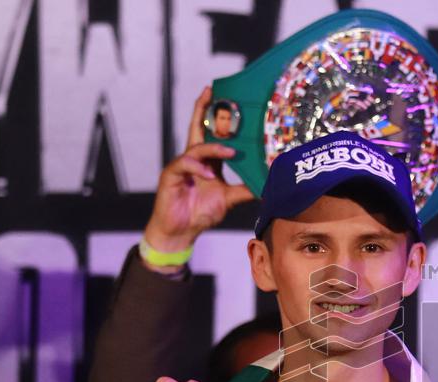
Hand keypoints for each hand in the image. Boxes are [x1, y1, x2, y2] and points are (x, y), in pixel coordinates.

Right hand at [143, 87, 253, 252]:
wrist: (181, 231)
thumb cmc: (201, 212)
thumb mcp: (229, 198)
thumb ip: (245, 189)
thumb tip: (267, 185)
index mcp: (207, 161)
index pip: (211, 134)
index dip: (215, 116)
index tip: (222, 96)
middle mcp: (193, 159)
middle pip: (197, 129)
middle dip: (203, 110)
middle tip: (212, 93)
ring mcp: (181, 166)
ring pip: (196, 148)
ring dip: (213, 148)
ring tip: (230, 152)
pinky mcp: (171, 175)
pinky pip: (184, 165)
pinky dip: (198, 168)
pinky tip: (210, 175)